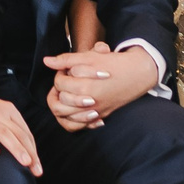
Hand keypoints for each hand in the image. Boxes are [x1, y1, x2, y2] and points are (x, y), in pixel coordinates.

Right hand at [0, 76, 41, 175]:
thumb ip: (7, 126)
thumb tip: (22, 147)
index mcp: (7, 110)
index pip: (25, 132)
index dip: (34, 150)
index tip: (38, 166)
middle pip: (18, 134)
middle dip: (30, 153)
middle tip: (37, 171)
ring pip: (3, 133)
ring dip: (16, 148)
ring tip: (25, 163)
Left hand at [43, 43, 159, 129]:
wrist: (138, 73)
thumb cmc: (113, 63)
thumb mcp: (89, 57)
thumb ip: (66, 60)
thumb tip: (46, 61)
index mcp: (85, 87)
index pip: (59, 84)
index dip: (59, 74)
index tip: (65, 70)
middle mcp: (90, 103)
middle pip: (60, 102)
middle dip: (59, 90)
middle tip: (65, 80)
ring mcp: (96, 111)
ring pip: (67, 117)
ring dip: (62, 105)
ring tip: (66, 93)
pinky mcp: (102, 115)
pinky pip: (80, 125)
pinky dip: (73, 119)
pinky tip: (73, 108)